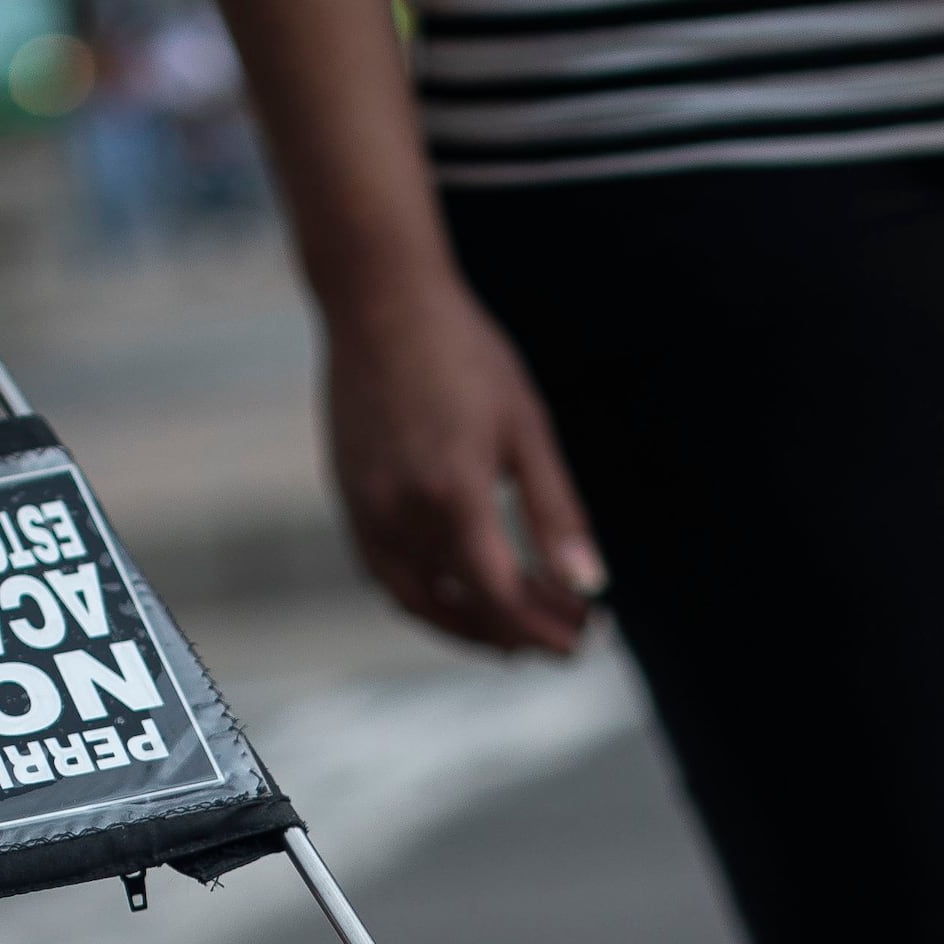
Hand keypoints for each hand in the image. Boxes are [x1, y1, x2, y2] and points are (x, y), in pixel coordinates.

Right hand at [321, 266, 600, 655]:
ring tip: (518, 633)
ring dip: (474, 627)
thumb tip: (592, 584)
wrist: (379, 303)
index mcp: (455, 494)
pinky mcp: (350, 502)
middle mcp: (403, 514)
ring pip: (422, 601)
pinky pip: (388, 576)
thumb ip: (556, 512)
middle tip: (567, 633)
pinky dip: (429, 599)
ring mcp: (368, 512)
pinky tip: (464, 595)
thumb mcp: (526, 428)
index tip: (582, 640)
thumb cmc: (463, 354)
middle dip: (521, 630)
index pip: (502, 596)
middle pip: (468, 605)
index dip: (544, 628)